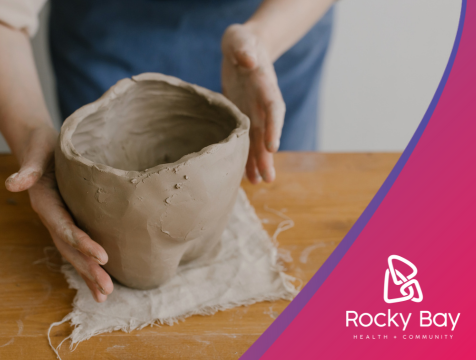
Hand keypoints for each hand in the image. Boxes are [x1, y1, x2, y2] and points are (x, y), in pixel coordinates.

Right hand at [5, 124, 113, 301]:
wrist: (39, 145)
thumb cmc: (42, 146)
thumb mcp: (37, 152)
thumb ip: (28, 169)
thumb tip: (13, 183)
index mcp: (46, 203)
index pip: (65, 227)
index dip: (83, 243)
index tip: (103, 257)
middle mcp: (52, 217)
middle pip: (70, 248)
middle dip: (88, 269)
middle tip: (107, 289)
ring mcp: (60, 221)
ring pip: (73, 253)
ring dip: (88, 273)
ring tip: (104, 294)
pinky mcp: (69, 220)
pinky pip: (78, 245)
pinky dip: (88, 263)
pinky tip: (101, 279)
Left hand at [221, 24, 285, 183]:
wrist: (244, 48)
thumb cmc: (241, 41)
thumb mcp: (239, 38)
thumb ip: (243, 47)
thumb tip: (249, 62)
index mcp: (264, 83)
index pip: (273, 107)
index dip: (274, 127)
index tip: (272, 147)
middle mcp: (262, 101)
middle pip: (267, 131)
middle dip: (267, 155)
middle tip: (268, 178)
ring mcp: (254, 110)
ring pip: (258, 140)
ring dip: (258, 161)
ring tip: (259, 182)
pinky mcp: (244, 115)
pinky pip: (246, 138)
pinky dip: (246, 155)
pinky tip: (245, 174)